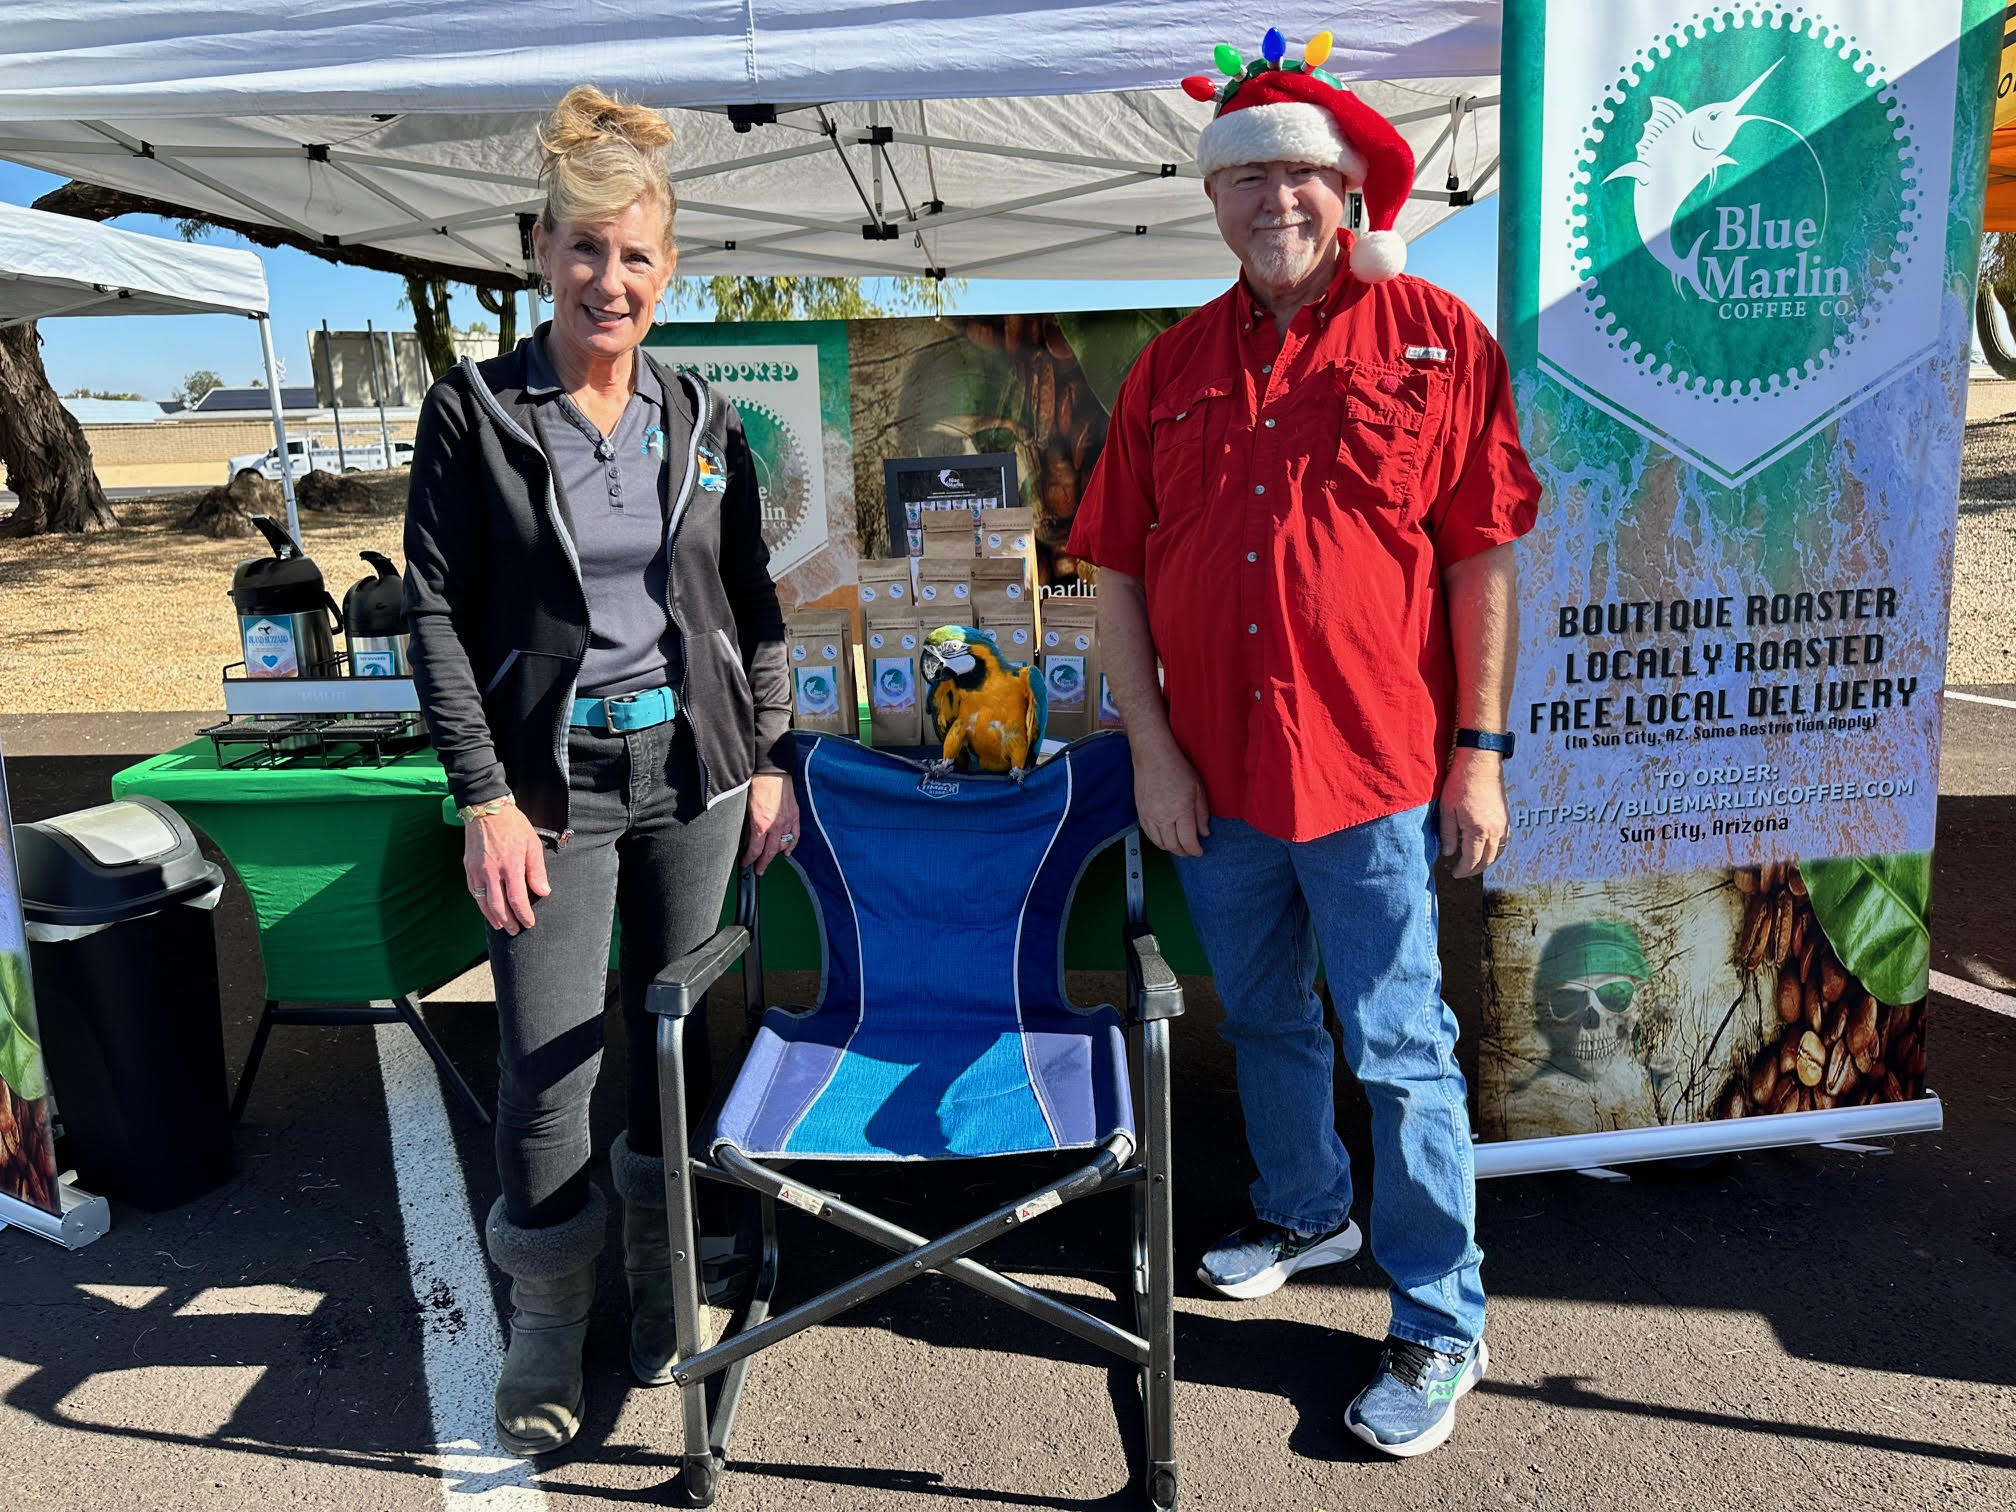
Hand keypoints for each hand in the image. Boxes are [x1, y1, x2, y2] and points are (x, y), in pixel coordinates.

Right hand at [463, 803, 550, 934]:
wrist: (486, 809)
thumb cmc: (513, 825)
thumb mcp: (532, 844)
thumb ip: (537, 870)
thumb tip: (543, 892)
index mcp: (511, 865)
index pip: (517, 899)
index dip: (523, 915)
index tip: (529, 923)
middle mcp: (492, 872)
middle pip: (498, 906)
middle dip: (508, 921)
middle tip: (515, 930)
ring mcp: (477, 871)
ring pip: (483, 902)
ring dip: (493, 917)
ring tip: (501, 926)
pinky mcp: (468, 868)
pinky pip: (474, 892)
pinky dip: (481, 904)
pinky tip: (487, 909)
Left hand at [742, 772, 798, 875]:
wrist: (772, 771)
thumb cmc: (757, 785)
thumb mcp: (747, 808)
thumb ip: (748, 827)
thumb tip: (747, 840)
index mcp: (761, 824)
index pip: (755, 850)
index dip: (749, 860)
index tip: (746, 863)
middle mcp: (775, 826)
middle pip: (770, 852)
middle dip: (763, 863)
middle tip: (759, 871)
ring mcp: (787, 821)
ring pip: (783, 845)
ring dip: (776, 855)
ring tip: (770, 860)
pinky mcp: (795, 815)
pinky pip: (795, 835)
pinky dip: (792, 845)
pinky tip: (787, 851)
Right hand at [1133, 740, 1210, 857]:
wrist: (1153, 758)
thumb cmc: (1177, 769)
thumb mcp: (1198, 789)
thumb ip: (1202, 814)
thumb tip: (1204, 833)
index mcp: (1181, 811)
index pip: (1187, 841)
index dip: (1195, 850)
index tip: (1200, 851)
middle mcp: (1163, 817)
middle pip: (1173, 846)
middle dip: (1184, 852)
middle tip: (1191, 850)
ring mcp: (1150, 817)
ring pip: (1160, 843)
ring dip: (1171, 848)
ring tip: (1179, 845)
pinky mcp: (1141, 814)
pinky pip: (1149, 835)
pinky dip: (1158, 841)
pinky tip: (1165, 838)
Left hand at [1439, 748, 1508, 877]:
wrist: (1480, 762)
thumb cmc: (1460, 783)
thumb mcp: (1447, 810)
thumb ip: (1448, 835)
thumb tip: (1448, 853)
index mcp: (1478, 831)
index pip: (1472, 860)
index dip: (1463, 870)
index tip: (1454, 873)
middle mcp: (1495, 831)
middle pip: (1488, 860)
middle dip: (1475, 869)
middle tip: (1463, 872)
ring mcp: (1504, 824)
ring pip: (1498, 852)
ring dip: (1487, 861)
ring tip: (1474, 864)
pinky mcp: (1507, 817)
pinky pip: (1504, 841)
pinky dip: (1496, 850)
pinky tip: (1486, 849)